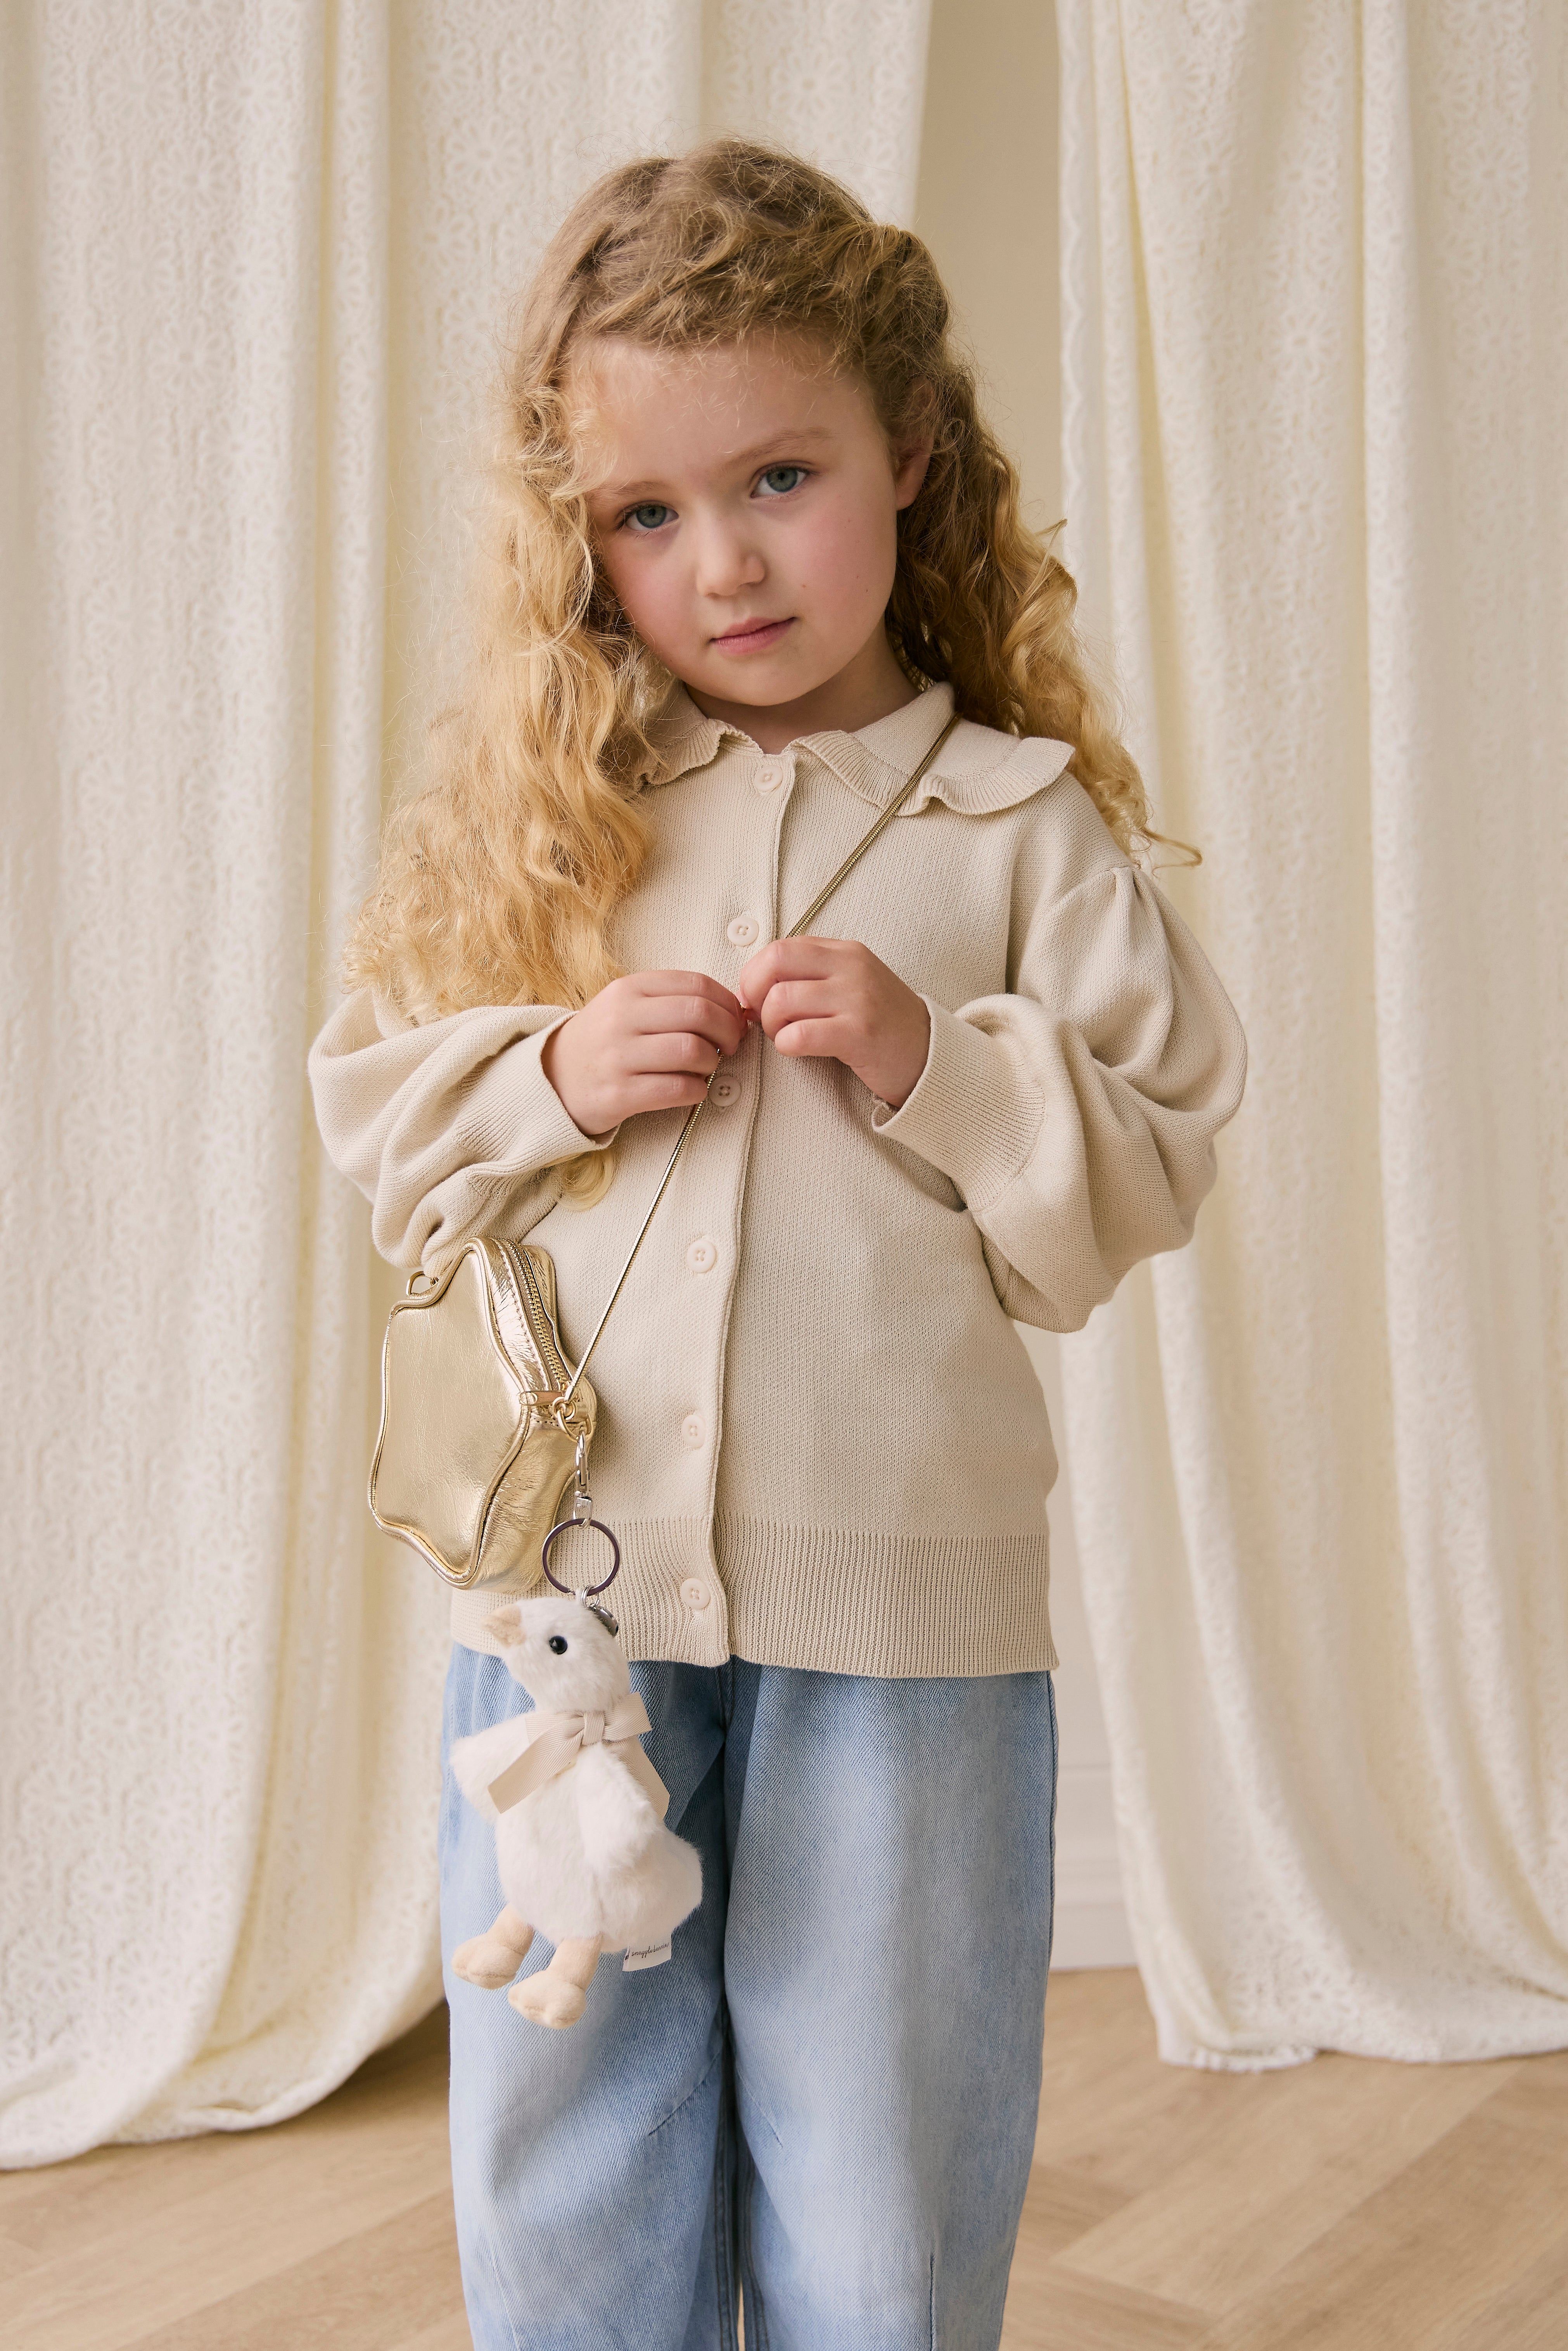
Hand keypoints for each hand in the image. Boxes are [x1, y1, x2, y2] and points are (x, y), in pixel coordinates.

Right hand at [542, 971, 747, 1137]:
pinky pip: (677, 1089)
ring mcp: (618, 1057)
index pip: (696, 984)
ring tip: (707, 1067)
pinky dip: (697, 1090)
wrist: (554, 1077)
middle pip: (699, 1014)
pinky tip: (693, 1088)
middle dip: (728, 1031)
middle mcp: (621, 1018)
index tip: (735, 1018)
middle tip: (730, 1045)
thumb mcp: (628, 1005)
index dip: (728, 1002)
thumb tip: (734, 1011)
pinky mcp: (618, 1094)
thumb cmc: (605, 1040)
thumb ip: (674, 1000)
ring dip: (713, 1062)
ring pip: (692, 1051)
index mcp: (628, 989)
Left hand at [737, 937, 929, 1109]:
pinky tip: (798, 1049)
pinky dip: (786, 1045)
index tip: (758, 1000)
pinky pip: (799, 1035)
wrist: (930, 1055)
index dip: (755, 975)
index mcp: (846, 952)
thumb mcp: (851, 985)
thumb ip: (811, 977)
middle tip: (764, 1019)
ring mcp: (857, 999)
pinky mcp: (859, 1034)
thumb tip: (753, 988)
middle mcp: (852, 968)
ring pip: (781, 1000)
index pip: (780, 947)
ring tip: (787, 1036)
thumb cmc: (882, 1025)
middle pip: (774, 964)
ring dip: (772, 1025)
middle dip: (755, 994)